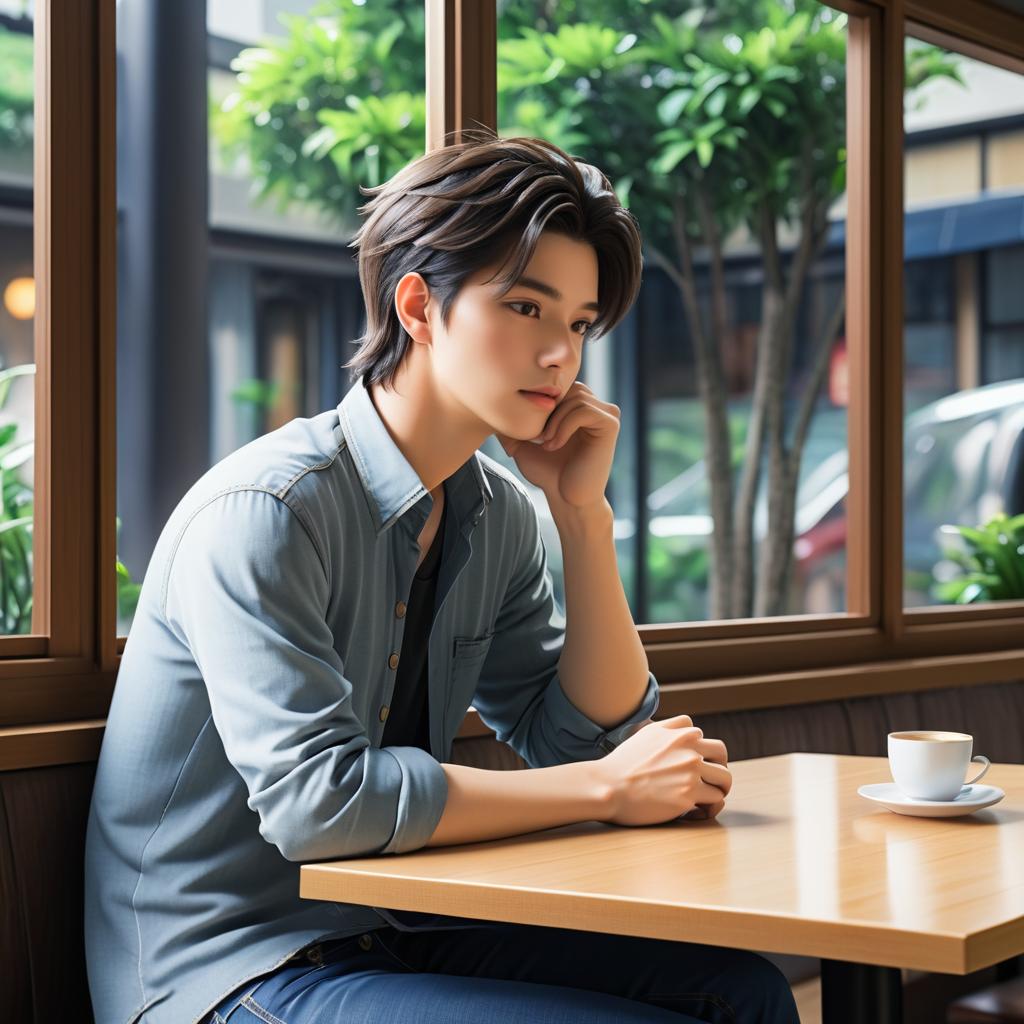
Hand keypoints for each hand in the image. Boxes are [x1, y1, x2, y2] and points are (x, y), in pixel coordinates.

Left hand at [494, 380, 619, 513]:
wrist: (567, 499)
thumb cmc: (548, 473)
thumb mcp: (522, 443)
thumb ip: (511, 423)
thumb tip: (487, 405)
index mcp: (580, 406)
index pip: (558, 385)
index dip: (540, 402)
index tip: (530, 430)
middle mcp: (597, 406)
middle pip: (568, 387)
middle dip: (548, 410)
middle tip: (537, 437)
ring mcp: (606, 414)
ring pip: (575, 397)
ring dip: (554, 421)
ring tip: (545, 443)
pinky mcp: (610, 424)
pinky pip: (583, 411)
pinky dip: (563, 427)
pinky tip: (554, 446)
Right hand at [597, 714, 731, 827]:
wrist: (608, 786)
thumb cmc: (621, 766)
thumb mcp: (643, 735)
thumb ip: (666, 730)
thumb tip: (682, 733)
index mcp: (674, 732)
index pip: (698, 732)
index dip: (695, 748)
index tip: (688, 762)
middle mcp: (686, 746)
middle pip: (720, 752)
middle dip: (718, 766)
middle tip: (708, 780)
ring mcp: (690, 769)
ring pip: (725, 777)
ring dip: (719, 788)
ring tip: (707, 799)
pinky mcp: (689, 793)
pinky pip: (716, 799)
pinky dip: (710, 808)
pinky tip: (697, 813)